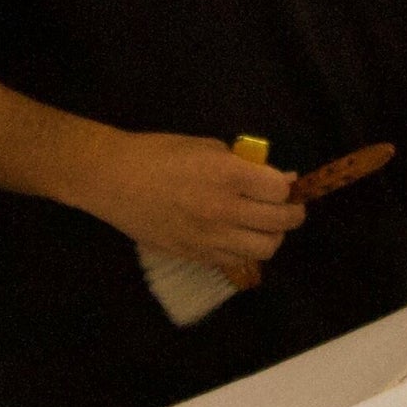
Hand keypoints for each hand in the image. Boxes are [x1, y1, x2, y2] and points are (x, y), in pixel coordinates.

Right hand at [69, 131, 301, 283]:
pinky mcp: (197, 256)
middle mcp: (224, 210)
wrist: (114, 181)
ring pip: (265, 248)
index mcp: (227, 175)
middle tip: (288, 207)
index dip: (287, 186)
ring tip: (264, 225)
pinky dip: (246, 250)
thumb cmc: (159, 154)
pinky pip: (237, 260)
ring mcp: (210, 238)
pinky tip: (238, 236)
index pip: (280, 191)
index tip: (283, 183)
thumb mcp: (206, 147)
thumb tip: (278, 179)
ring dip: (272, 236)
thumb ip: (244, 164)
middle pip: (280, 222)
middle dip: (292, 213)